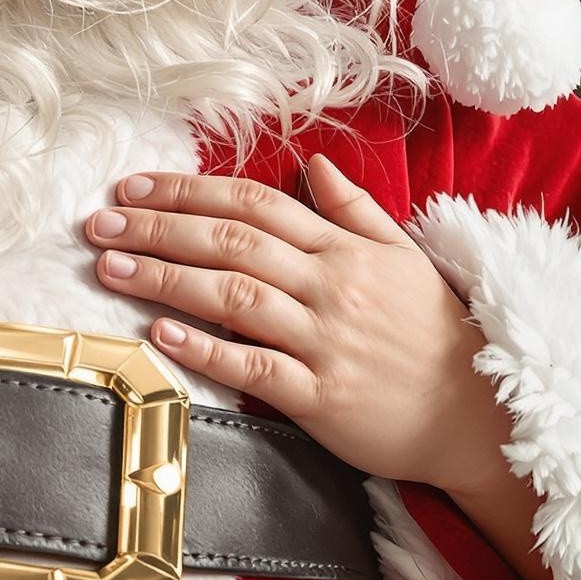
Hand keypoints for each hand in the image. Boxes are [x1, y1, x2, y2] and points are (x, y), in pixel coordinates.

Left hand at [83, 155, 515, 492]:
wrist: (481, 415)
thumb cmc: (436, 333)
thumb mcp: (403, 256)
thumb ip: (352, 209)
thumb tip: (312, 164)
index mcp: (343, 249)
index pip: (253, 203)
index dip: (188, 190)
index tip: (133, 187)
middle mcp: (330, 287)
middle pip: (230, 242)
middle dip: (158, 228)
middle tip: (99, 225)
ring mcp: (325, 341)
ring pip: (233, 297)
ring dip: (165, 279)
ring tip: (111, 268)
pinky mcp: (322, 397)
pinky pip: (255, 367)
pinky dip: (206, 349)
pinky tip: (161, 334)